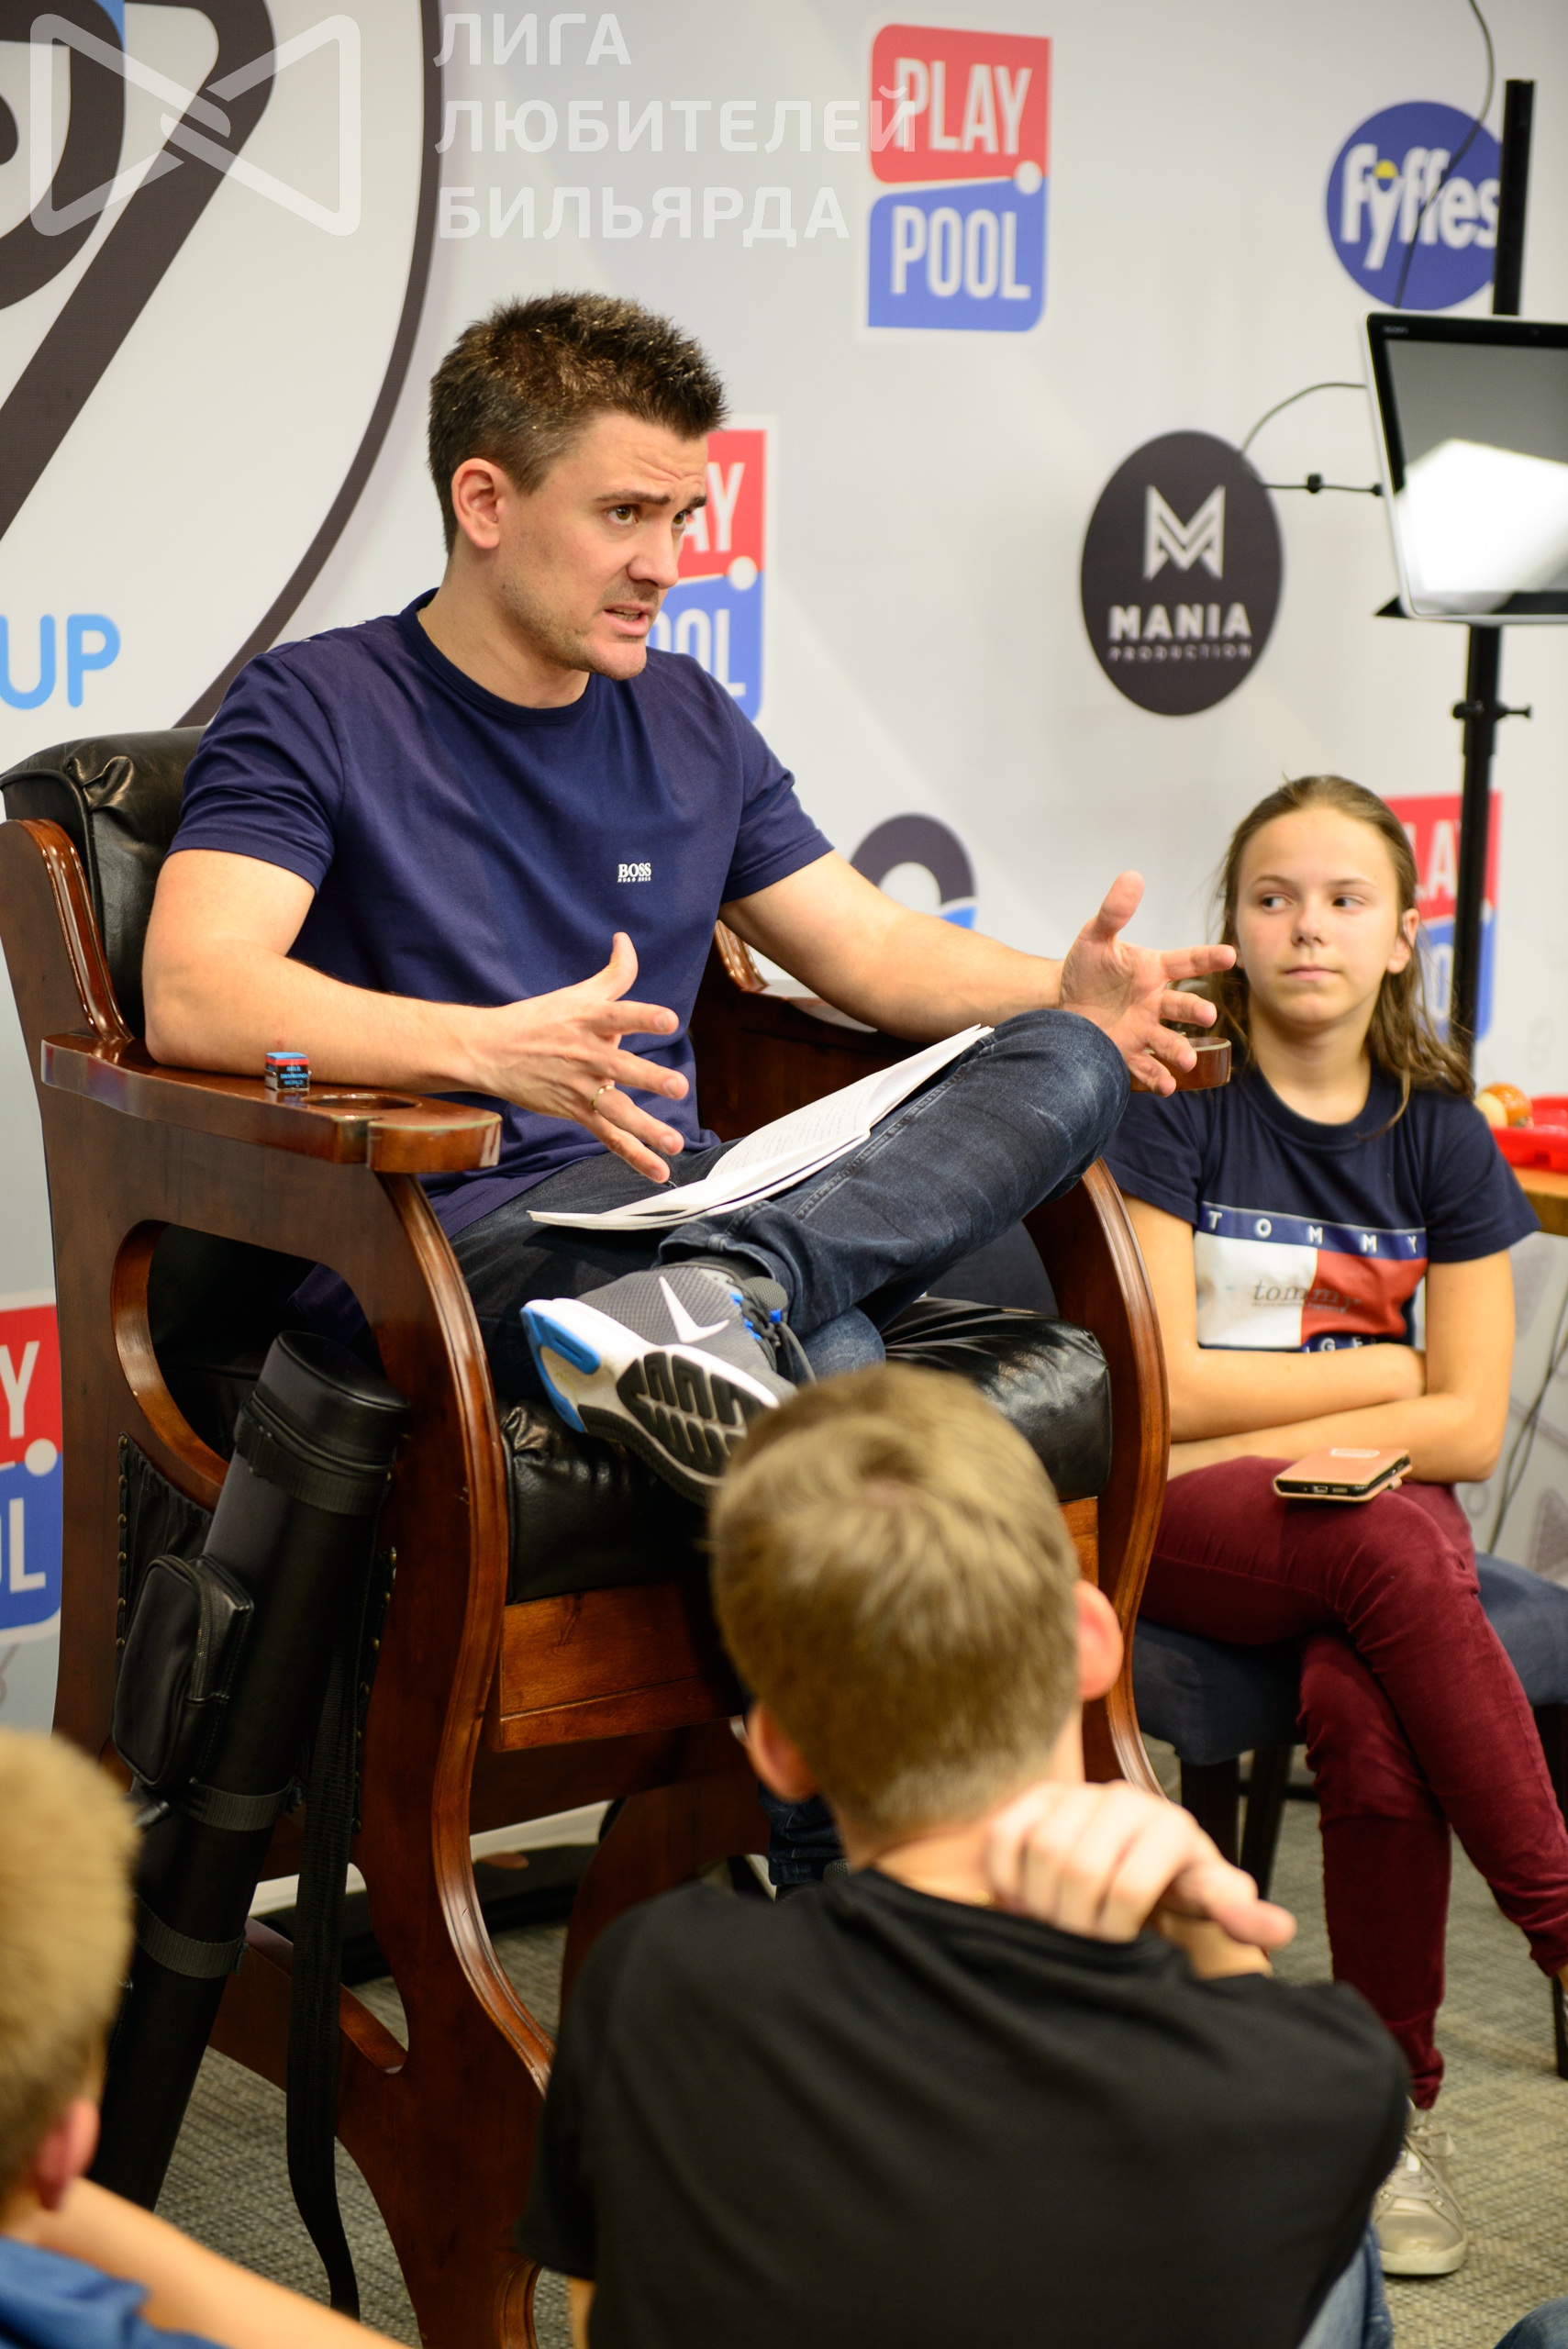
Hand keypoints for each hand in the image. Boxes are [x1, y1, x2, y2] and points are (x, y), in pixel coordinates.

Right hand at [468, 933, 688, 1180]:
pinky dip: (633, 1156)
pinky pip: (609, 1137)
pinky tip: (659, 1171)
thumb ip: (613, 973)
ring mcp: (581, 1087)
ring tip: (673, 1143)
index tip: (668, 1020)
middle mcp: (587, 1055)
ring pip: (617, 1110)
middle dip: (649, 1077)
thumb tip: (625, 940)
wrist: (490, 1051)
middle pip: (621, 1068)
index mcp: (588, 1021)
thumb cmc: (538, 1019)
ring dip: (646, 1128)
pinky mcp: (576, 1111)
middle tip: (677, 1086)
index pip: (619, 1015)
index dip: (643, 1017)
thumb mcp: (576, 993)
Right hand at [983, 1780, 1295, 1966]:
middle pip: (1079, 1869)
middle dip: (1075, 1921)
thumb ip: (1238, 1913)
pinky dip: (1006, 1876)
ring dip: (1040, 1902)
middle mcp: (1125, 1798)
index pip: (1130, 1886)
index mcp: (1172, 1826)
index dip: (1115, 1929)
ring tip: (1055, 1927)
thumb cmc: (1176, 1885)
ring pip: (1040, 1851)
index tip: (1119, 1949)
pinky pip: (1004, 1834)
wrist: (1139, 1854)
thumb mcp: (1210, 1900)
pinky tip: (1024, 1902)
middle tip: (1079, 1945)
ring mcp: (1077, 1793)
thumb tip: (1279, 1928)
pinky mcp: (1035, 1796)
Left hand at [1059, 872, 1234, 1093]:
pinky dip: (1157, 1078)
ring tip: (1186, 1060)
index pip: (1187, 962)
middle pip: (1183, 1007)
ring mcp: (1144, 1030)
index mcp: (1154, 971)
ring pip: (1170, 1042)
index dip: (1209, 959)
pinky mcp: (1128, 1053)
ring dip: (1181, 1051)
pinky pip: (1146, 1068)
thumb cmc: (1085, 968)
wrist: (1060, 1002)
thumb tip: (1132, 876)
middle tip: (1206, 1016)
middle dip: (1196, 1012)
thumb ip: (1114, 912)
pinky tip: (1166, 1086)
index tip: (1230, 956)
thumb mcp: (1096, 937)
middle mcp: (1155, 1002)